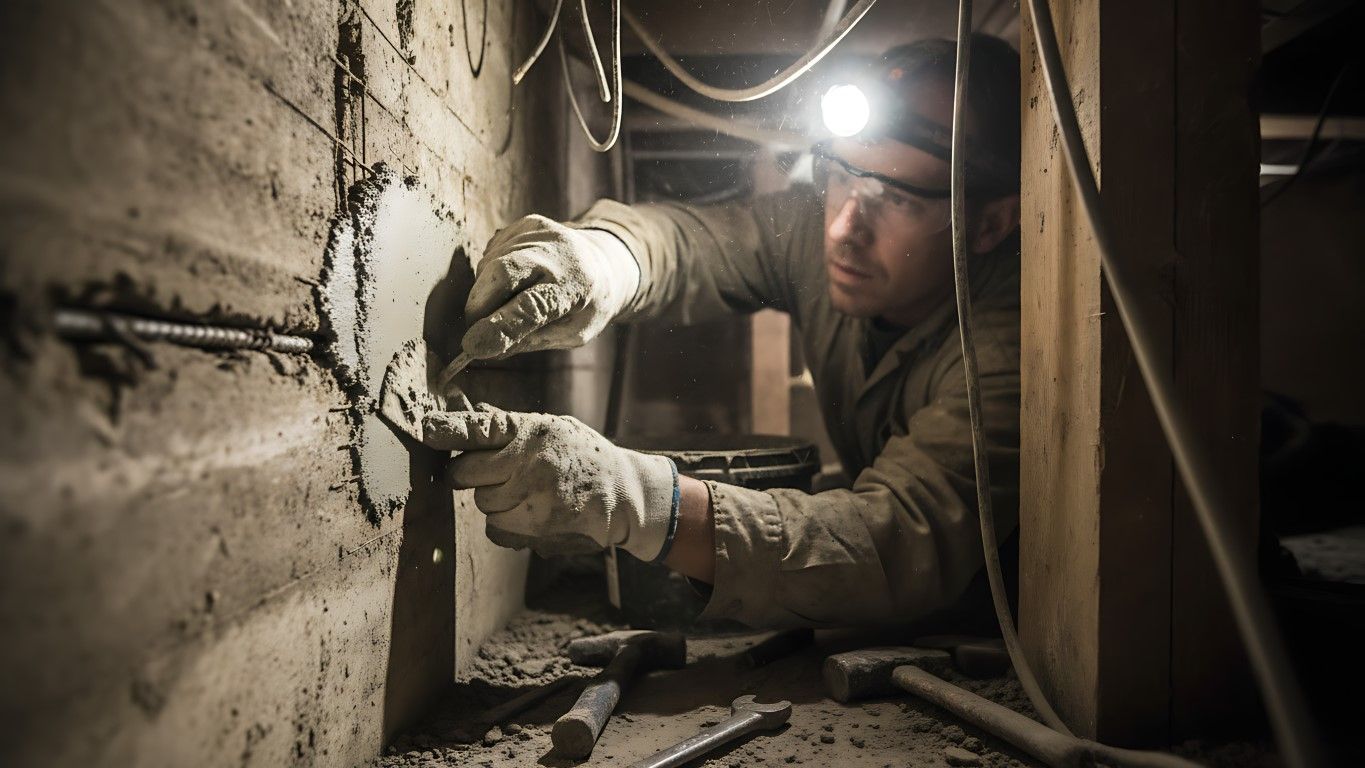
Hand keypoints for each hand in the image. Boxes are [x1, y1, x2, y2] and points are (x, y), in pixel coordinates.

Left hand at [421, 405, 676, 560]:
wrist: (624, 495)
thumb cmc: (583, 456)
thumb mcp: (551, 429)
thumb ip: (507, 425)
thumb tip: (463, 409)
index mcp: (531, 430)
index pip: (477, 428)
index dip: (446, 430)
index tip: (423, 428)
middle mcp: (528, 461)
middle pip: (466, 473)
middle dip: (472, 475)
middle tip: (495, 473)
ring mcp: (532, 496)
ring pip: (482, 504)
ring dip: (495, 501)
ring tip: (527, 492)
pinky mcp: (535, 527)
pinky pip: (495, 529)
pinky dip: (507, 524)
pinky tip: (532, 512)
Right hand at [461, 215, 639, 359]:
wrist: (606, 262)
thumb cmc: (587, 306)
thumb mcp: (572, 334)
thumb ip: (531, 339)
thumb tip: (482, 344)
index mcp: (577, 286)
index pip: (532, 306)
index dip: (499, 326)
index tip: (472, 346)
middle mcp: (558, 252)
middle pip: (502, 272)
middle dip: (478, 306)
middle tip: (477, 330)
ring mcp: (541, 232)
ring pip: (490, 265)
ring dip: (485, 294)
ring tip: (510, 304)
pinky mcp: (526, 224)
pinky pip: (491, 254)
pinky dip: (491, 275)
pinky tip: (515, 282)